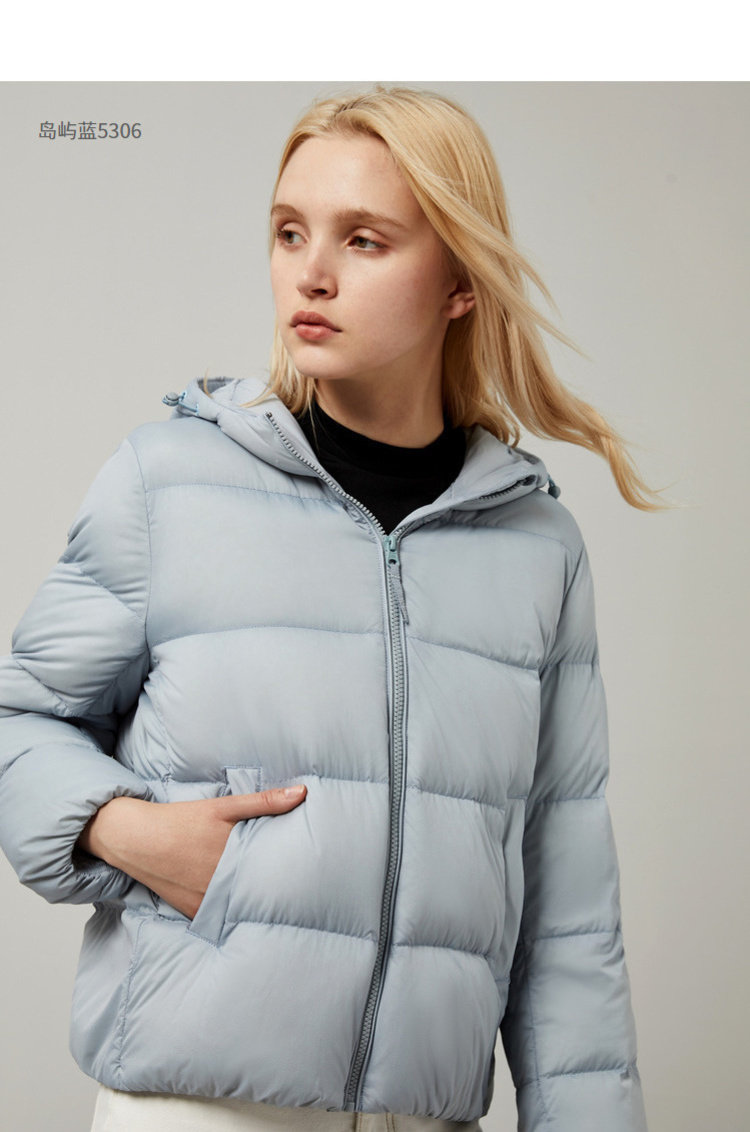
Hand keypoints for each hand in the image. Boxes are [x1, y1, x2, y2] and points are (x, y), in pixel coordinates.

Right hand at [77, 784, 306, 918]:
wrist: (136, 839)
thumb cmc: (182, 820)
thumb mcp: (223, 807)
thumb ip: (265, 802)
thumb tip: (304, 793)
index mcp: (235, 856)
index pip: (275, 870)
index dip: (294, 871)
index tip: (311, 873)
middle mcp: (222, 883)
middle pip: (260, 889)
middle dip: (277, 889)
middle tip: (301, 889)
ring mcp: (207, 900)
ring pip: (241, 905)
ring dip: (255, 902)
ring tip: (278, 901)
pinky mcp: (194, 911)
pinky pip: (220, 915)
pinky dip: (231, 912)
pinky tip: (243, 909)